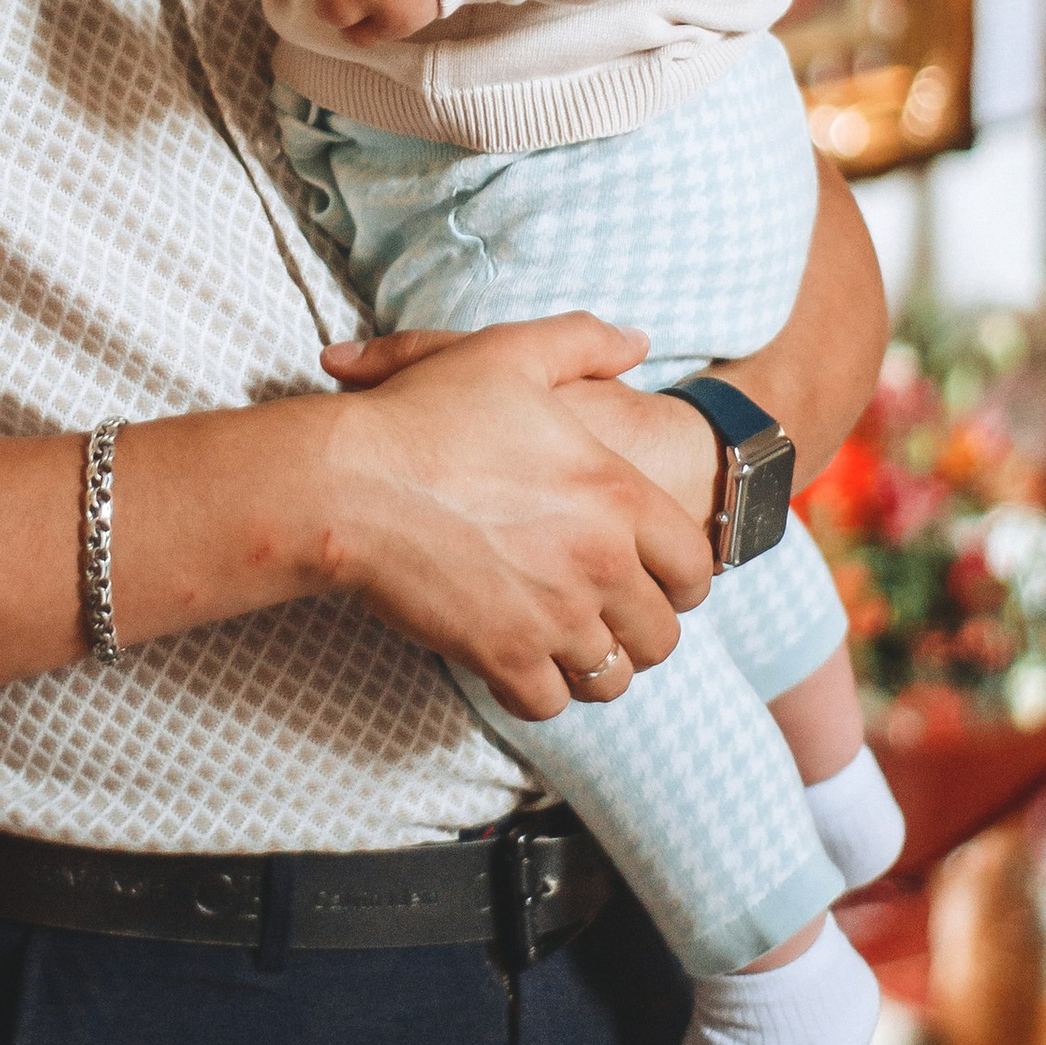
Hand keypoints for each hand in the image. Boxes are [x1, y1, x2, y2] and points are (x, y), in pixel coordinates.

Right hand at [310, 314, 712, 716]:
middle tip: (609, 621)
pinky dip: (539, 693)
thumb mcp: (512, 353)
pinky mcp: (502, 655)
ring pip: (612, 679)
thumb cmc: (427, 415)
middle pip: (661, 636)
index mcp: (619, 497)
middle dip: (641, 633)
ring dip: (595, 668)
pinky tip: (518, 665)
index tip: (655, 581)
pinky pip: (548, 703)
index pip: (694, 570)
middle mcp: (600, 563)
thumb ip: (586, 340)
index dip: (682, 581)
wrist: (350, 482)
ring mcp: (554, 616)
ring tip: (569, 649)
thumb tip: (639, 341)